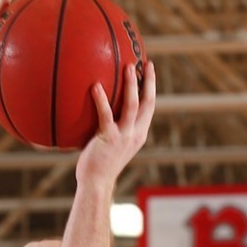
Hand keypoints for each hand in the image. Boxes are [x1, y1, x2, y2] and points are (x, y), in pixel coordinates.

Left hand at [76, 59, 155, 185]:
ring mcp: (124, 136)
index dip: (151, 88)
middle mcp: (136, 134)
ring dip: (132, 85)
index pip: (150, 108)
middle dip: (149, 82)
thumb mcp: (111, 144)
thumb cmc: (99, 165)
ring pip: (132, 105)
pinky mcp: (109, 138)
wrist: (96, 184)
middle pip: (148, 102)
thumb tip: (101, 110)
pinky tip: (95, 87)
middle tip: (146, 62)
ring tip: (128, 67)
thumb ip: (112, 128)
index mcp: (139, 134)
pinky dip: (101, 100)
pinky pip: (106, 115)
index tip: (150, 71)